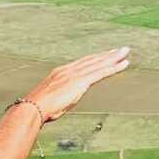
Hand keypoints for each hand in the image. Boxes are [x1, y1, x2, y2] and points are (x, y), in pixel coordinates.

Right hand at [16, 47, 130, 123]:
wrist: (33, 108)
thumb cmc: (39, 108)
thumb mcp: (50, 99)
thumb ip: (59, 96)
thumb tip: (60, 100)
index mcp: (60, 72)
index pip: (82, 63)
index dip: (95, 58)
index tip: (105, 55)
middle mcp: (69, 70)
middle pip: (92, 60)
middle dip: (107, 54)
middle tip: (121, 49)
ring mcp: (75, 75)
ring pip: (98, 64)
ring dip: (113, 58)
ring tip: (125, 52)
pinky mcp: (80, 81)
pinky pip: (100, 72)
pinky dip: (113, 68)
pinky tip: (123, 64)